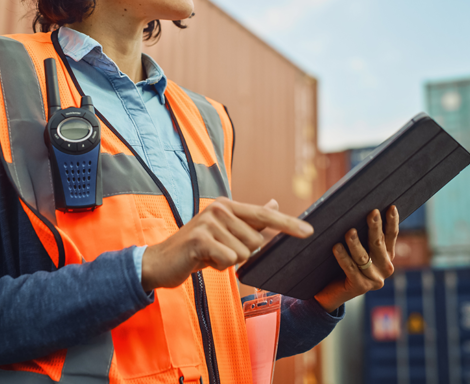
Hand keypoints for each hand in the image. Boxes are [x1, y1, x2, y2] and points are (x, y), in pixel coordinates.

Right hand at [141, 197, 312, 290]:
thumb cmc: (197, 248)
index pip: (265, 214)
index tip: (309, 231)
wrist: (160, 262)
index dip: (288, 224)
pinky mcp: (200, 239)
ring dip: (228, 261)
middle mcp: (220, 209)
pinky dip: (218, 266)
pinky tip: (203, 261)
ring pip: (243, 253)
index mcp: (228, 206)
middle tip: (218, 252)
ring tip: (209, 256)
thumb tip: (274, 202)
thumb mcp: (225, 232)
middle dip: (241, 253)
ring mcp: (209, 222)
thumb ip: (250, 219)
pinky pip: (229, 260)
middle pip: (256, 241)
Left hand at [314, 206, 398, 312]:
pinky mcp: (360, 287)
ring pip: (363, 257)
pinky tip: (336, 247)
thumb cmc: (342, 262)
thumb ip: (360, 233)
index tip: (391, 207)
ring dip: (356, 244)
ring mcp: (374, 279)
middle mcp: (385, 268)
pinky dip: (343, 258)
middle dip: (375, 227)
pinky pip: (351, 269)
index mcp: (386, 255)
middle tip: (372, 212)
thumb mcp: (355, 247)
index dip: (392, 221)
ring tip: (349, 232)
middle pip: (378, 244)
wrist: (331, 292)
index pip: (391, 235)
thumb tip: (355, 210)